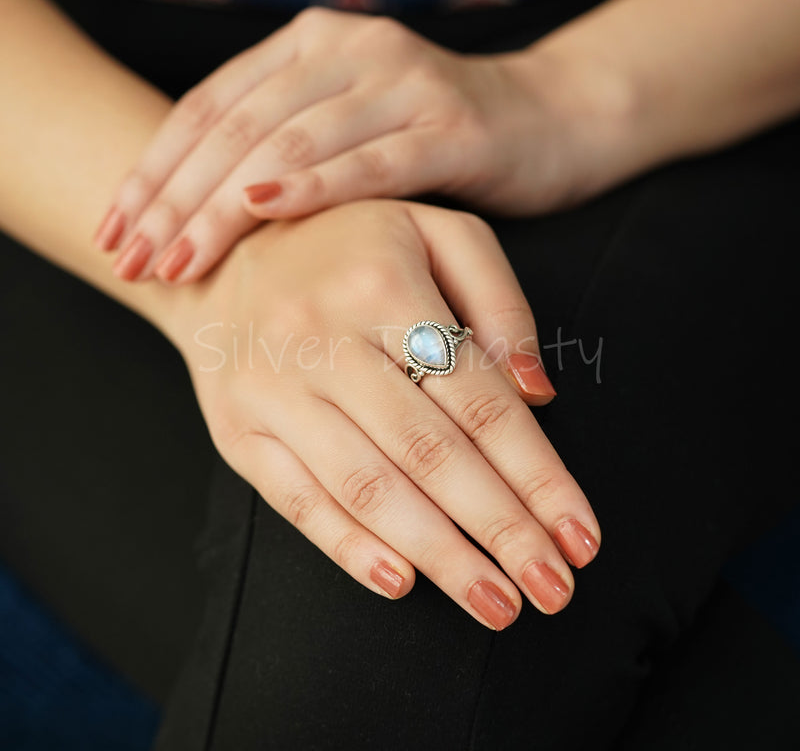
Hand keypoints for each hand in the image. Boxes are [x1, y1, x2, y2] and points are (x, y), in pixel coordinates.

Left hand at [95, 7, 601, 282]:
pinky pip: (369, 160)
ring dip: (224, 204)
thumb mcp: (350, 130)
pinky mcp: (451, 128)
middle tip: (133, 257)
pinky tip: (263, 210)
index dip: (153, 170)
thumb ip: (284, 148)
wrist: (551, 122)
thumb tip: (201, 217)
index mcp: (311, 46)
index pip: (210, 107)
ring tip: (179, 259)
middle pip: (237, 125)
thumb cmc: (439, 141)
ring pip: (291, 141)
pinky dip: (313, 185)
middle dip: (174, 197)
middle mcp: (349, 48)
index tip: (113, 231)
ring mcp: (402, 82)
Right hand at [168, 200, 599, 629]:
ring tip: (497, 605)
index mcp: (383, 286)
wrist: (223, 258)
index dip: (538, 474)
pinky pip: (295, 499)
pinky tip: (403, 583)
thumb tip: (537, 394)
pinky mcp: (236, 431)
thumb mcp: (434, 231)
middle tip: (553, 590)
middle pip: (430, 453)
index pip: (480, 400)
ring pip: (367, 487)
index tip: (582, 536)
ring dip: (440, 555)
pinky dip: (350, 547)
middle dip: (501, 530)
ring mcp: (273, 390)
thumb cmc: (348, 245)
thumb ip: (497, 301)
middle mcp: (323, 340)